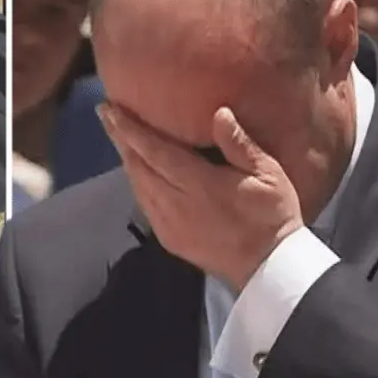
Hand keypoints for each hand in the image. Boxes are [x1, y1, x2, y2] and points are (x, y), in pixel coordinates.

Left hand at [100, 104, 304, 290]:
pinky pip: (144, 204)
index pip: (154, 151)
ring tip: (117, 136)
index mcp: (198, 183)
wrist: (268, 268)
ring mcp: (168, 224)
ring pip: (138, 186)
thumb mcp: (268, 175)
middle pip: (138, 166)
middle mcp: (175, 203)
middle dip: (120, 139)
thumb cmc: (272, 215)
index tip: (111, 110)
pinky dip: (136, 183)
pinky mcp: (168, 239)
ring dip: (126, 160)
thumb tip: (219, 113)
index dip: (130, 130)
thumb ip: (239, 144)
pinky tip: (135, 172)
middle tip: (105, 114)